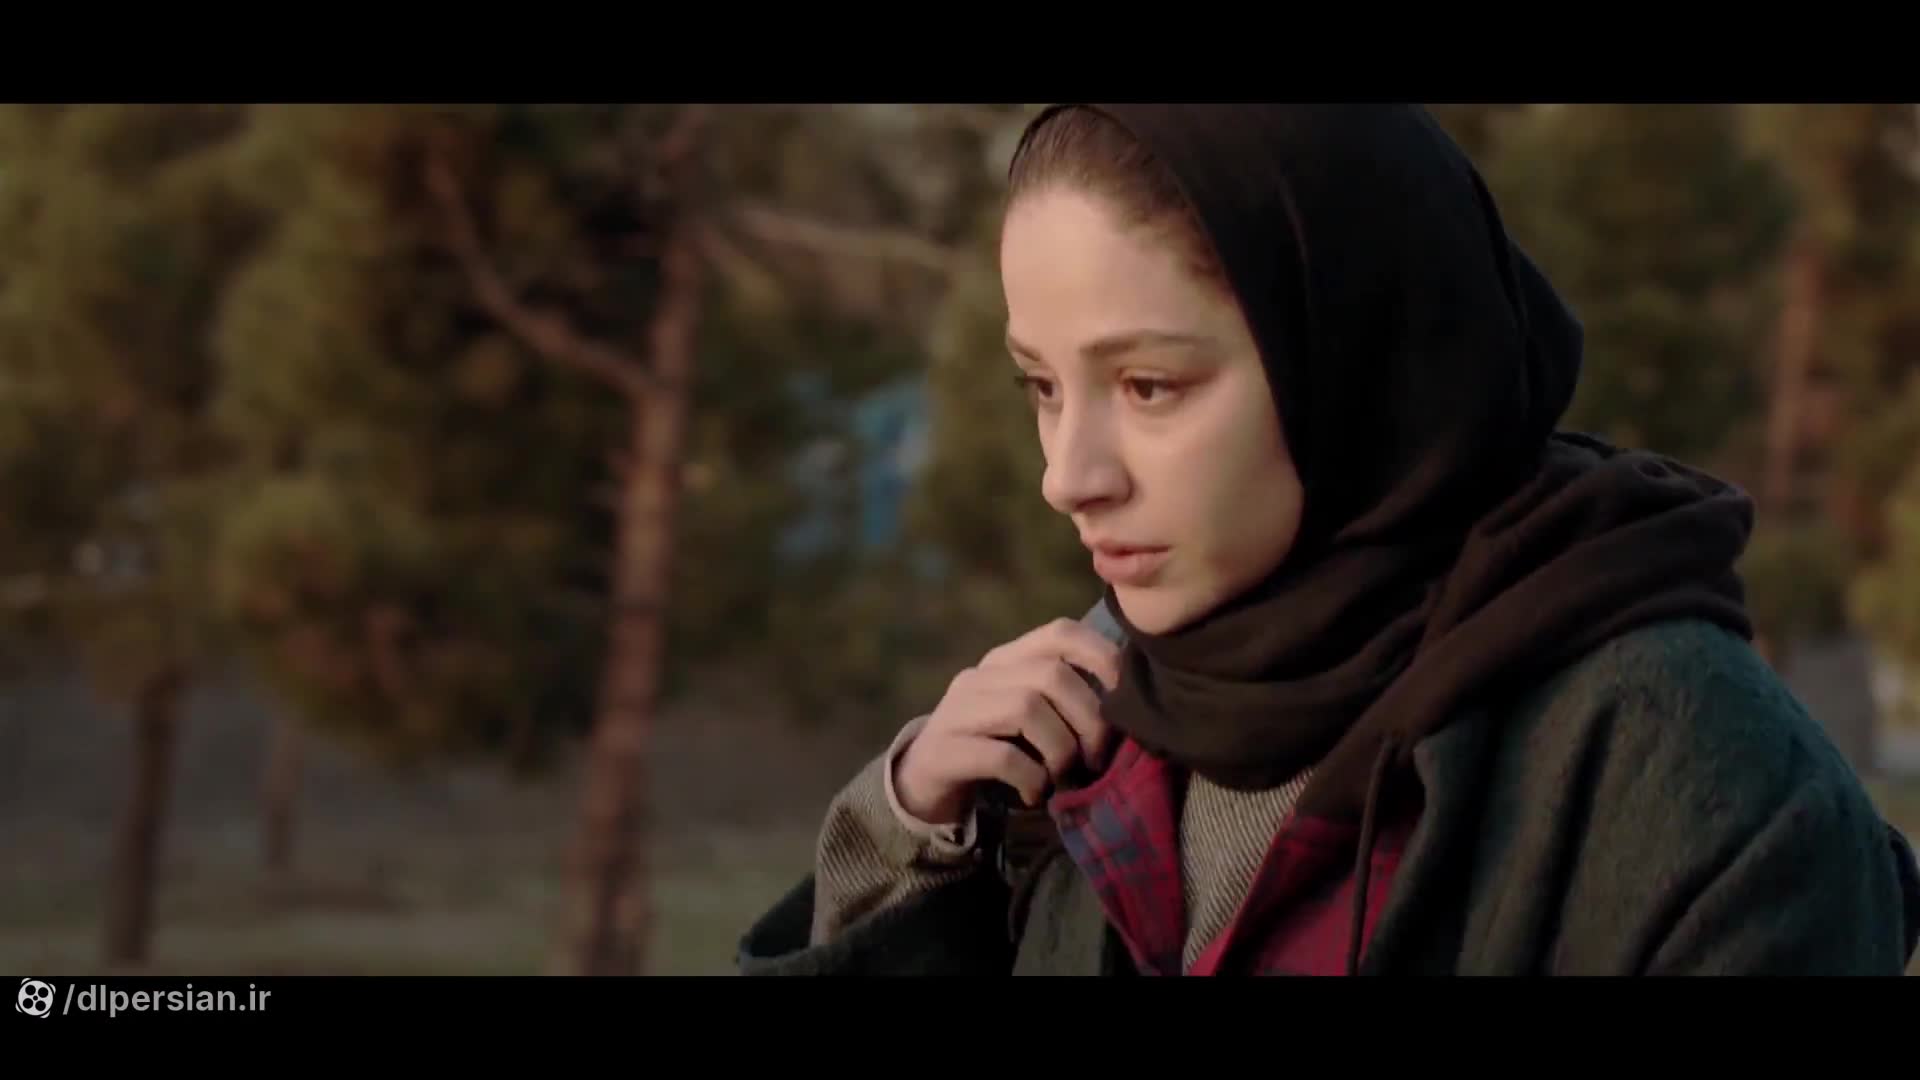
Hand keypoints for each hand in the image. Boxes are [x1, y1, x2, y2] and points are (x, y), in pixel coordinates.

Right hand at [894, 618, 1121, 825]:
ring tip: (1062, 776)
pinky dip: (1031, 777)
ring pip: (1026, 708)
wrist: (924, 781)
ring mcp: (958, 710)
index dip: (1101, 657)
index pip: (1060, 632)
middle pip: (1050, 675)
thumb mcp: (1029, 716)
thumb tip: (1129, 706)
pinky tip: (1035, 793)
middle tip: (1095, 758)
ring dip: (1060, 749)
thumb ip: (1065, 700)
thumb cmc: (993, 746)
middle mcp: (981, 676)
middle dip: (1087, 720)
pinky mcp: (945, 750)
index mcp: (1007, 659)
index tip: (1123, 699)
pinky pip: (1002, 755)